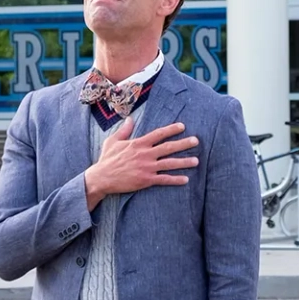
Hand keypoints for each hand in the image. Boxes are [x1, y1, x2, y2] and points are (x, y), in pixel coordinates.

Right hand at [84, 120, 199, 208]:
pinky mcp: (146, 180)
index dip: (171, 129)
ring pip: (169, 164)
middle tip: (196, 141)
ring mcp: (146, 168)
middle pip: (168, 147)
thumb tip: (130, 119)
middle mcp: (145, 154)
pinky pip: (164, 179)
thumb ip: (124, 130)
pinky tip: (186, 179)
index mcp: (138, 143)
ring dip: (184, 162)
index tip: (182, 126)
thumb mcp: (113, 141)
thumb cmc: (106, 159)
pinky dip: (175, 180)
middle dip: (183, 143)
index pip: (158, 134)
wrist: (101, 178)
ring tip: (196, 161)